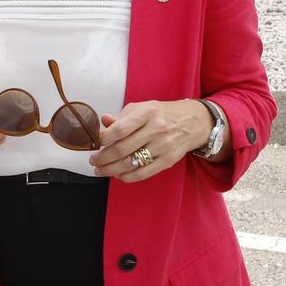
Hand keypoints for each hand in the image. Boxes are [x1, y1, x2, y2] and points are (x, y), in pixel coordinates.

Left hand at [90, 99, 210, 183]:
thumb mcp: (142, 108)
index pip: (120, 129)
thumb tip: (103, 123)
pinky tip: (117, 174)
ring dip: (110, 170)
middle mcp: (157, 129)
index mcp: (147, 112)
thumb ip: (121, 117)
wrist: (192, 122)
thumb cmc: (162, 114)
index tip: (97, 143)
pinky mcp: (168, 160)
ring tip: (100, 169)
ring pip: (131, 163)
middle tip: (93, 160)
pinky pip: (143, 173)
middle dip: (103, 158)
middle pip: (122, 149)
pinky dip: (126, 177)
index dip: (104, 139)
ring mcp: (164, 146)